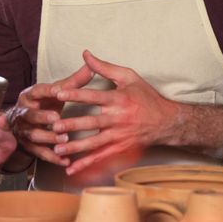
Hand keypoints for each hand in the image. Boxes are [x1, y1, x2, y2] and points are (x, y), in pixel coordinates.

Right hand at [5, 63, 93, 166]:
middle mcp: (24, 113)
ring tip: (63, 139)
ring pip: (34, 135)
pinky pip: (39, 153)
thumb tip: (91, 66)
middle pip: (31, 115)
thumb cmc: (43, 104)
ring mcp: (25, 131)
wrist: (20, 124)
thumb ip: (73, 82)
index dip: (46, 92)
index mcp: (30, 96)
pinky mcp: (29, 146)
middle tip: (57, 118)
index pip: (37, 91)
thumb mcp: (55, 92)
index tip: (57, 91)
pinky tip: (65, 160)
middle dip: (43, 117)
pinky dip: (52, 157)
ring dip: (48, 138)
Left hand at [51, 50, 180, 174]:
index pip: (94, 96)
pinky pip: (101, 158)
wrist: (167, 122)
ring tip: (57, 149)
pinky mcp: (120, 149)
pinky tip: (70, 168)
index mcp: (119, 100)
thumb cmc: (146, 97)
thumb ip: (105, 67)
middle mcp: (118, 119)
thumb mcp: (128, 77)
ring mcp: (119, 136)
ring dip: (75, 148)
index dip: (76, 93)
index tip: (59, 92)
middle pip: (92, 122)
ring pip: (94, 143)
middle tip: (54, 126)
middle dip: (72, 125)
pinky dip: (85, 164)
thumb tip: (85, 54)